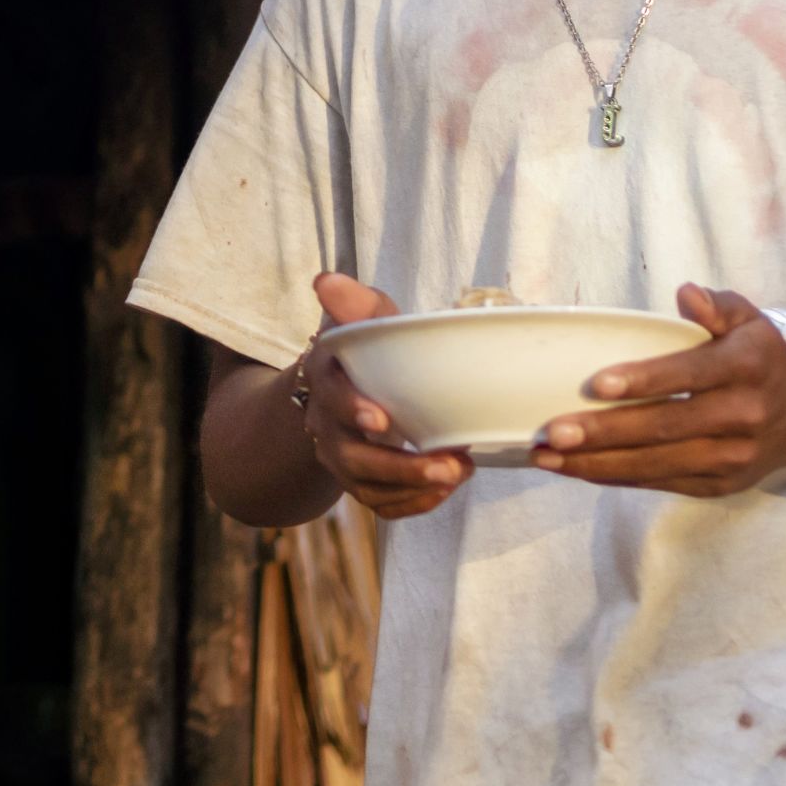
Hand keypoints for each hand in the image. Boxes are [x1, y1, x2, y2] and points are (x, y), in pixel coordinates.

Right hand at [287, 273, 473, 520]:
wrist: (339, 389)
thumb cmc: (363, 350)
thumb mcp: (363, 320)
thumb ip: (355, 303)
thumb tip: (327, 280)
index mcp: (327, 380)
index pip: (332, 398)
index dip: (352, 409)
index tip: (381, 419)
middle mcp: (326, 425)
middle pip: (353, 457)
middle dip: (400, 466)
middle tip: (451, 465)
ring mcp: (341, 458)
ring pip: (367, 487)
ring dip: (414, 487)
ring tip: (459, 473)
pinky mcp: (359, 481)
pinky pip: (379, 505)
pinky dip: (411, 503)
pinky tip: (444, 491)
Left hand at [529, 284, 785, 496]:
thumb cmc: (758, 359)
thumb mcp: (750, 321)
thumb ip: (718, 305)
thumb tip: (686, 294)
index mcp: (749, 366)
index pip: (692, 374)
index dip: (646, 380)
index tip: (597, 383)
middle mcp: (745, 415)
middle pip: (666, 427)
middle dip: (605, 433)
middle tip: (552, 433)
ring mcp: (733, 457)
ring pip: (657, 464)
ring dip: (597, 463)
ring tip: (546, 457)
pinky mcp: (720, 484)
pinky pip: (661, 482)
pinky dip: (615, 476)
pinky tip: (576, 468)